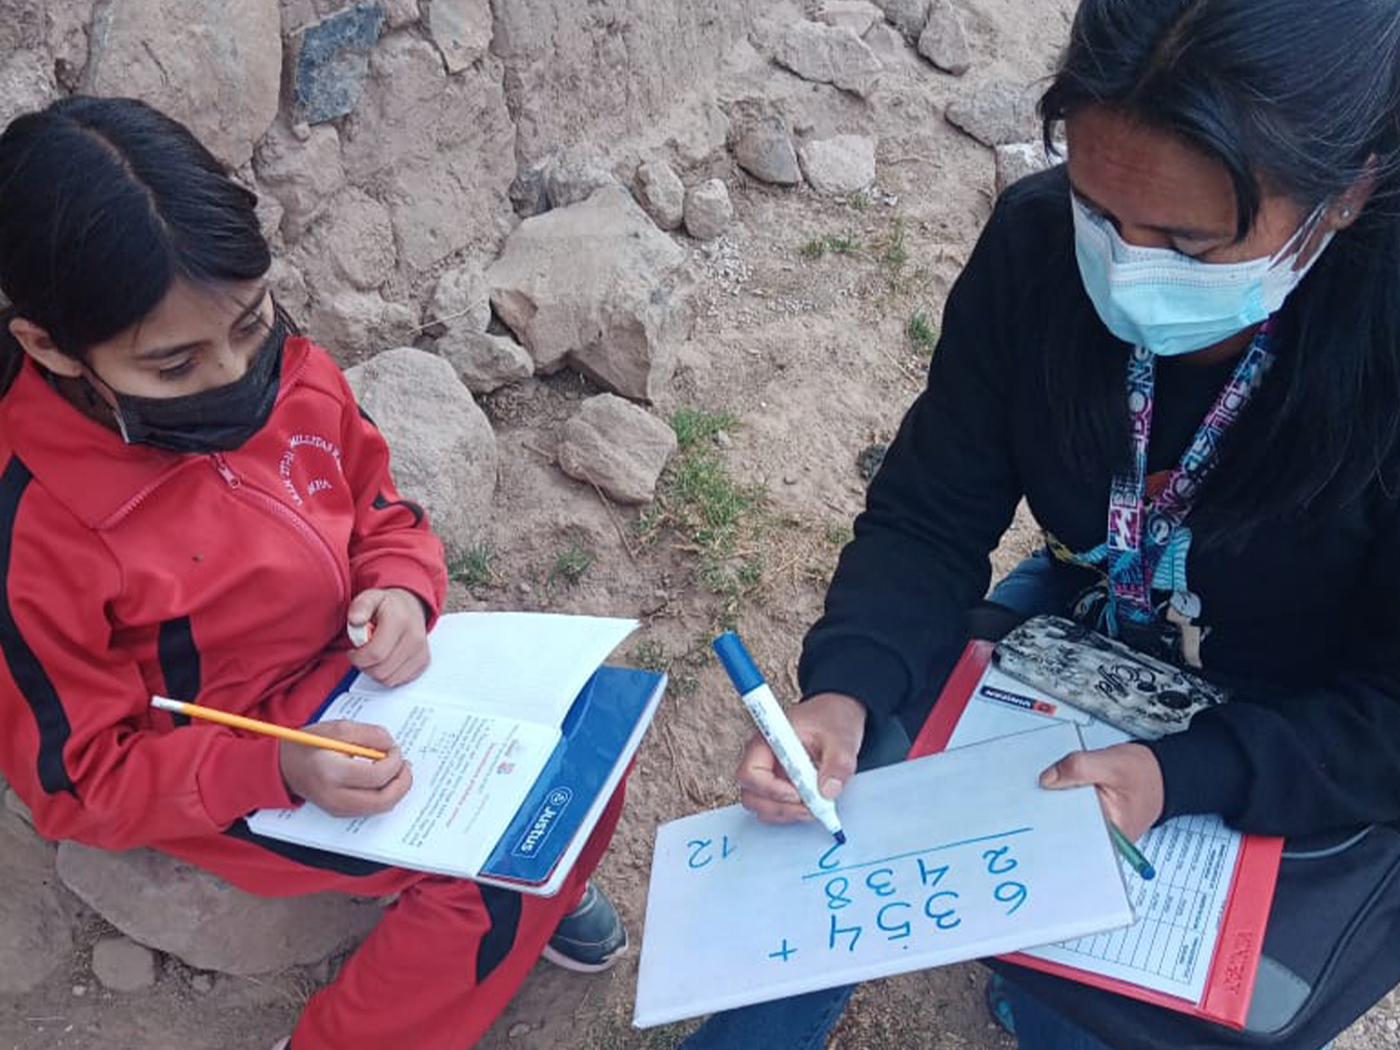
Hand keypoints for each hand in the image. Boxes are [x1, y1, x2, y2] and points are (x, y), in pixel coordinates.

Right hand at [278, 720, 412, 816]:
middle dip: (402, 782)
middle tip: (405, 765)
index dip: (394, 762)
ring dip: (396, 790)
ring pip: (380, 808)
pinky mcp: (340, 813)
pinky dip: (384, 795)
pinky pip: (371, 809)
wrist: (284, 766)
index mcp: (331, 772)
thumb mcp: (338, 728)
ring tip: (398, 770)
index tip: (395, 749)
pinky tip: (385, 779)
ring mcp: (336, 808)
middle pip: (383, 800)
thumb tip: (391, 746)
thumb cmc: (310, 745)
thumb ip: (368, 734)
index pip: (376, 776)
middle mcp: (334, 796)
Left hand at [347, 587, 428, 685]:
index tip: (353, 652)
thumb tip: (355, 619)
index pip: (375, 653)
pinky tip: (385, 660)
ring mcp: (420, 651)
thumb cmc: (388, 606)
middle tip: (361, 655)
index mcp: (400, 620)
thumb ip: (360, 607)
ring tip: (373, 656)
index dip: (358, 658)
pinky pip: (398, 680)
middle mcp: (414, 637)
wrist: (411, 606)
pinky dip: (387, 675)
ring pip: (389, 679)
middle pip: (381, 670)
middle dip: (365, 666)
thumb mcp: (370, 598)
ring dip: (375, 672)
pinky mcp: (423, 662)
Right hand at [737, 692, 866, 823]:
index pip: (750, 772)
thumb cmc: (832, 719)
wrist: (837, 715)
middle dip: (779, 807)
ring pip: (761, 806)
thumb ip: (838, 763)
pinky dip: (791, 813)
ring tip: (814, 808)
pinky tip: (812, 806)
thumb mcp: (841, 738)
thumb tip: (828, 791)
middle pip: (751, 795)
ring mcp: (770, 774)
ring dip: (786, 813)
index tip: (797, 793)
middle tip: (809, 807)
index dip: (770, 789)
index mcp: (768, 740)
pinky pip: (775, 807)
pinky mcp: (780, 785)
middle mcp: (763, 759)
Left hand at [1040, 742, 1164, 840]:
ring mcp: (1098, 832)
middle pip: (1065, 829)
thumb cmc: (1142, 773)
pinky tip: (1062, 794)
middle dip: (1050, 811)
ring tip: (1053, 791)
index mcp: (1110, 829)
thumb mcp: (1110, 763)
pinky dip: (1064, 804)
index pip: (1070, 832)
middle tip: (1039, 795)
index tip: (1034, 806)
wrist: (1160, 776)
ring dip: (1056, 806)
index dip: (1049, 818)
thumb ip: (1078, 768)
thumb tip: (1047, 780)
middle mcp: (1104, 837)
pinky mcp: (1095, 824)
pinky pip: (1072, 816)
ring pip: (1066, 822)